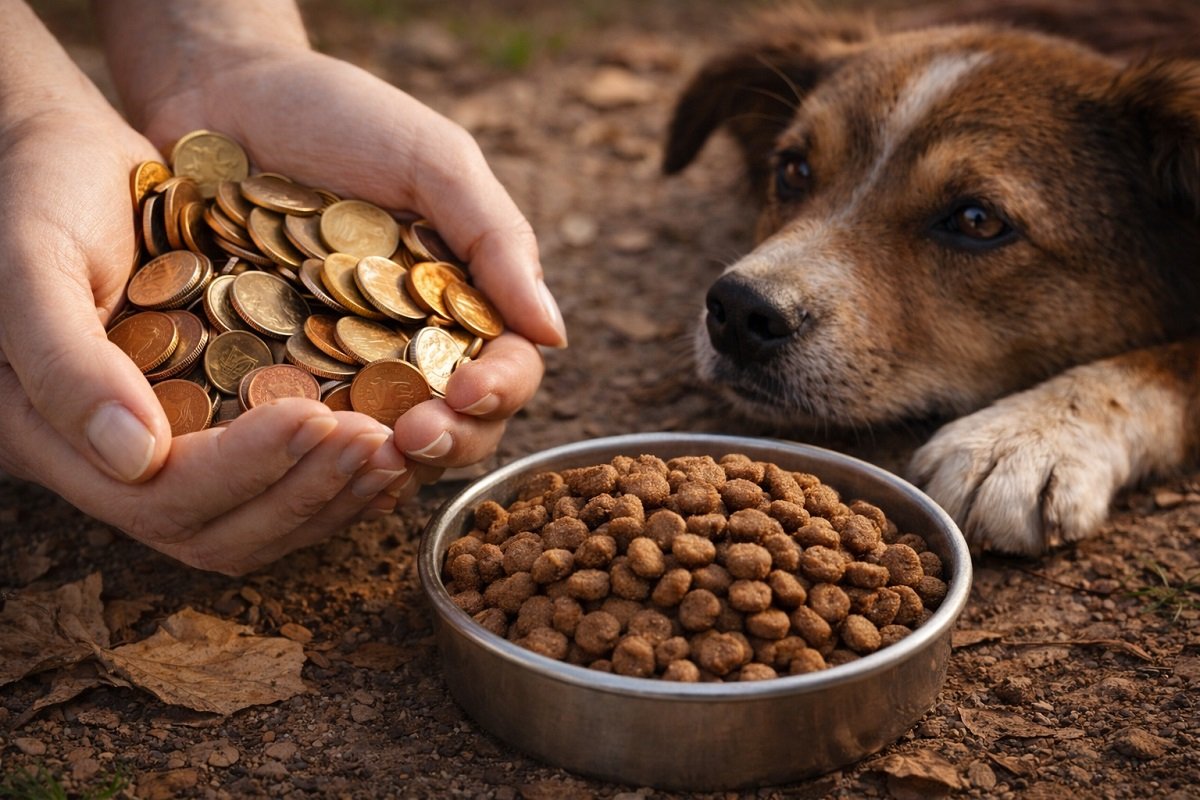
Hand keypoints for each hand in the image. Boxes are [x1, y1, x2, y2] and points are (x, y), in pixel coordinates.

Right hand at [0, 94, 410, 573]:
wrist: (64, 157)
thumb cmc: (34, 195)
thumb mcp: (30, 261)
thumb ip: (67, 361)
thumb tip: (136, 459)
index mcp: (55, 441)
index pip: (162, 497)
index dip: (244, 467)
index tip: (316, 415)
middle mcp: (114, 466)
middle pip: (219, 532)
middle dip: (305, 491)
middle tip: (379, 443)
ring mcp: (168, 451)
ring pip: (258, 521)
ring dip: (332, 494)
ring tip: (396, 448)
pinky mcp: (213, 426)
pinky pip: (279, 483)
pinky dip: (336, 477)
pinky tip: (389, 447)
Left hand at [135, 47, 561, 478]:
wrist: (222, 89)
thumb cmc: (341, 115)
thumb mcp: (434, 161)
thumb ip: (498, 242)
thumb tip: (556, 336)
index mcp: (465, 301)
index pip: (508, 367)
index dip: (500, 389)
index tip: (468, 389)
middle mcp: (413, 345)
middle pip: (457, 423)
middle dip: (448, 439)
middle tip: (415, 437)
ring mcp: (343, 367)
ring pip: (386, 444)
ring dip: (385, 462)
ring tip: (364, 453)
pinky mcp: (274, 374)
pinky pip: (304, 433)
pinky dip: (312, 452)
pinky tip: (300, 456)